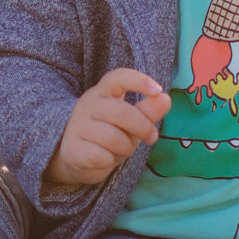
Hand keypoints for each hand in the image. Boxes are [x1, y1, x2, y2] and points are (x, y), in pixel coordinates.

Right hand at [46, 69, 169, 187]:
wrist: (78, 159)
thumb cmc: (109, 135)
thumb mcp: (131, 123)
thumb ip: (147, 111)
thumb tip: (166, 99)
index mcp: (103, 93)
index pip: (118, 78)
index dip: (138, 81)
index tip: (157, 90)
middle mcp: (88, 105)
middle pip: (121, 112)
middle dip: (142, 127)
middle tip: (151, 137)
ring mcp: (78, 126)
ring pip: (112, 137)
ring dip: (124, 148)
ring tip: (120, 150)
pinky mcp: (73, 148)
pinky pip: (100, 156)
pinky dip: (109, 161)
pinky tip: (105, 160)